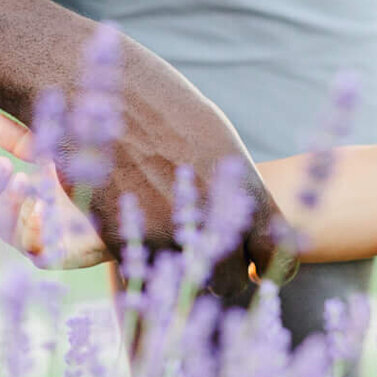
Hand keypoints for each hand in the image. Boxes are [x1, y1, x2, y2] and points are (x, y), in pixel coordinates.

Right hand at [0, 116, 107, 267]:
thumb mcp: (56, 157)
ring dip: (10, 205)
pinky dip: (35, 231)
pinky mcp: (58, 256)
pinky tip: (42, 210)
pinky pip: (37, 253)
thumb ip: (27, 144)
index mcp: (15, 199)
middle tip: (3, 163)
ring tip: (23, 179)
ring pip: (7, 231)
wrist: (124, 213)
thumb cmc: (86, 182)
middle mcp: (20, 222)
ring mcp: (36, 241)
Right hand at [67, 35, 290, 302]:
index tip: (256, 265)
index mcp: (243, 186)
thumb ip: (233, 183)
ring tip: (167, 252)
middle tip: (208, 265)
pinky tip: (135, 242)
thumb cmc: (157, 104)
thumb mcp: (213, 134)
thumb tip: (251, 222)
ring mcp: (168, 231)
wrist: (95, 93)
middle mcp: (212, 215)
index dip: (271, 265)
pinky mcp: (124, 241)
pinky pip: (143, 276)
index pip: (280, 252)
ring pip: (187, 283)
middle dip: (223, 277)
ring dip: (179, 275)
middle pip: (234, 281)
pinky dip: (140, 267)